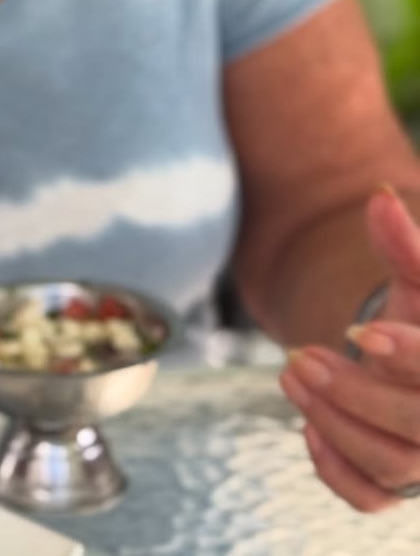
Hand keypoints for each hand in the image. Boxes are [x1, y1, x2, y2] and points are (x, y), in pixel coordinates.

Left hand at [280, 184, 419, 510]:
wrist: (409, 366)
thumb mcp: (417, 282)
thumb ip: (402, 244)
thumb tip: (377, 197)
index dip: (408, 357)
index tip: (359, 333)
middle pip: (417, 429)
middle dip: (356, 394)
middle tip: (302, 355)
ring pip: (389, 467)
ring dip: (333, 422)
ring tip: (290, 372)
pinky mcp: (394, 485)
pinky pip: (369, 499)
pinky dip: (335, 470)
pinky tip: (307, 427)